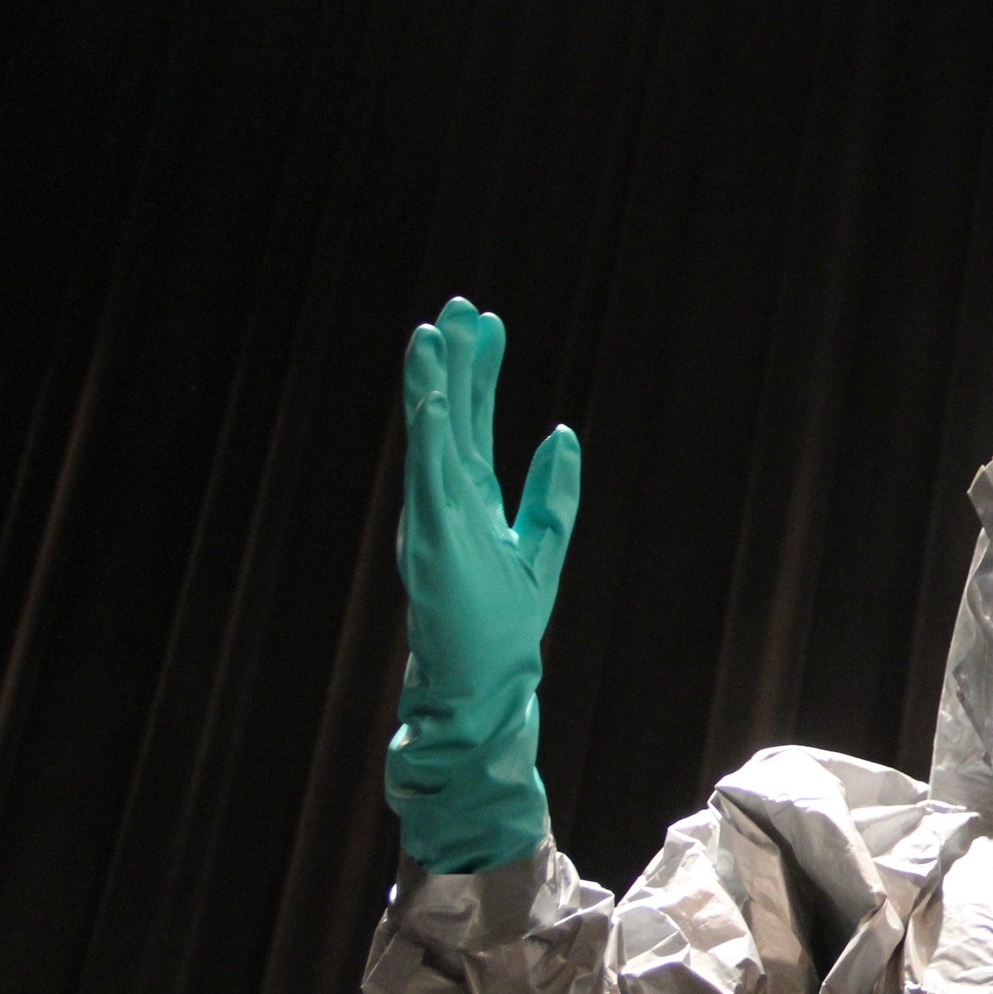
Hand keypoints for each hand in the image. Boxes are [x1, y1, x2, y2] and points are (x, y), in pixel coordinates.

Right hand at [398, 298, 579, 699]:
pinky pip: (428, 481)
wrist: (481, 688)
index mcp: (470, 502)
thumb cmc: (501, 628)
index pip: (472, 424)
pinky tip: (433, 396)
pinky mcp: (431, 544)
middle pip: (452, 419)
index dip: (479, 372)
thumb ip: (554, 493)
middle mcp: (446, 503)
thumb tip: (563, 432)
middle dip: (456, 362)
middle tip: (460, 305)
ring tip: (432, 332)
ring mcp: (434, 520)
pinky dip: (429, 437)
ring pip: (432, 439)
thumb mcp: (541, 548)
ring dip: (432, 386)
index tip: (487, 321)